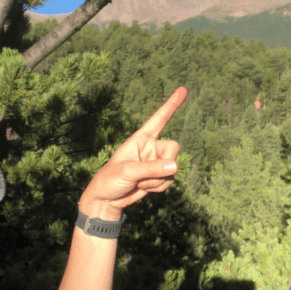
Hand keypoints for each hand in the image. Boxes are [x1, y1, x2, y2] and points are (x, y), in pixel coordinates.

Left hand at [78, 86, 187, 220]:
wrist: (106, 200)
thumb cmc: (110, 179)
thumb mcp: (128, 171)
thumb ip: (151, 168)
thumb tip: (176, 166)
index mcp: (141, 138)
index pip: (159, 118)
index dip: (171, 104)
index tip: (184, 89)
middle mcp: (151, 147)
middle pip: (174, 148)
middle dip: (165, 163)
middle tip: (146, 175)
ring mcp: (156, 162)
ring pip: (173, 168)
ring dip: (158, 180)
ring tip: (139, 182)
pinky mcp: (158, 177)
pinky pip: (170, 180)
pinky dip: (158, 187)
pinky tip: (143, 188)